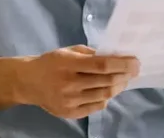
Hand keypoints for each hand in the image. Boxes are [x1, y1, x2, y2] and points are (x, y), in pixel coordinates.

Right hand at [15, 45, 139, 118]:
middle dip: (124, 76)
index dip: (122, 64)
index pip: (102, 65)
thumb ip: (90, 54)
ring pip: (104, 95)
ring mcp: (69, 101)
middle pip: (106, 81)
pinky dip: (105, 98)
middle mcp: (69, 84)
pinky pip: (96, 107)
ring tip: (122, 81)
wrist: (28, 82)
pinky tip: (106, 91)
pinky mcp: (70, 113)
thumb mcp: (68, 51)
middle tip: (133, 71)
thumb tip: (116, 58)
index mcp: (68, 64)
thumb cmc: (50, 63)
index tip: (135, 62)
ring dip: (117, 87)